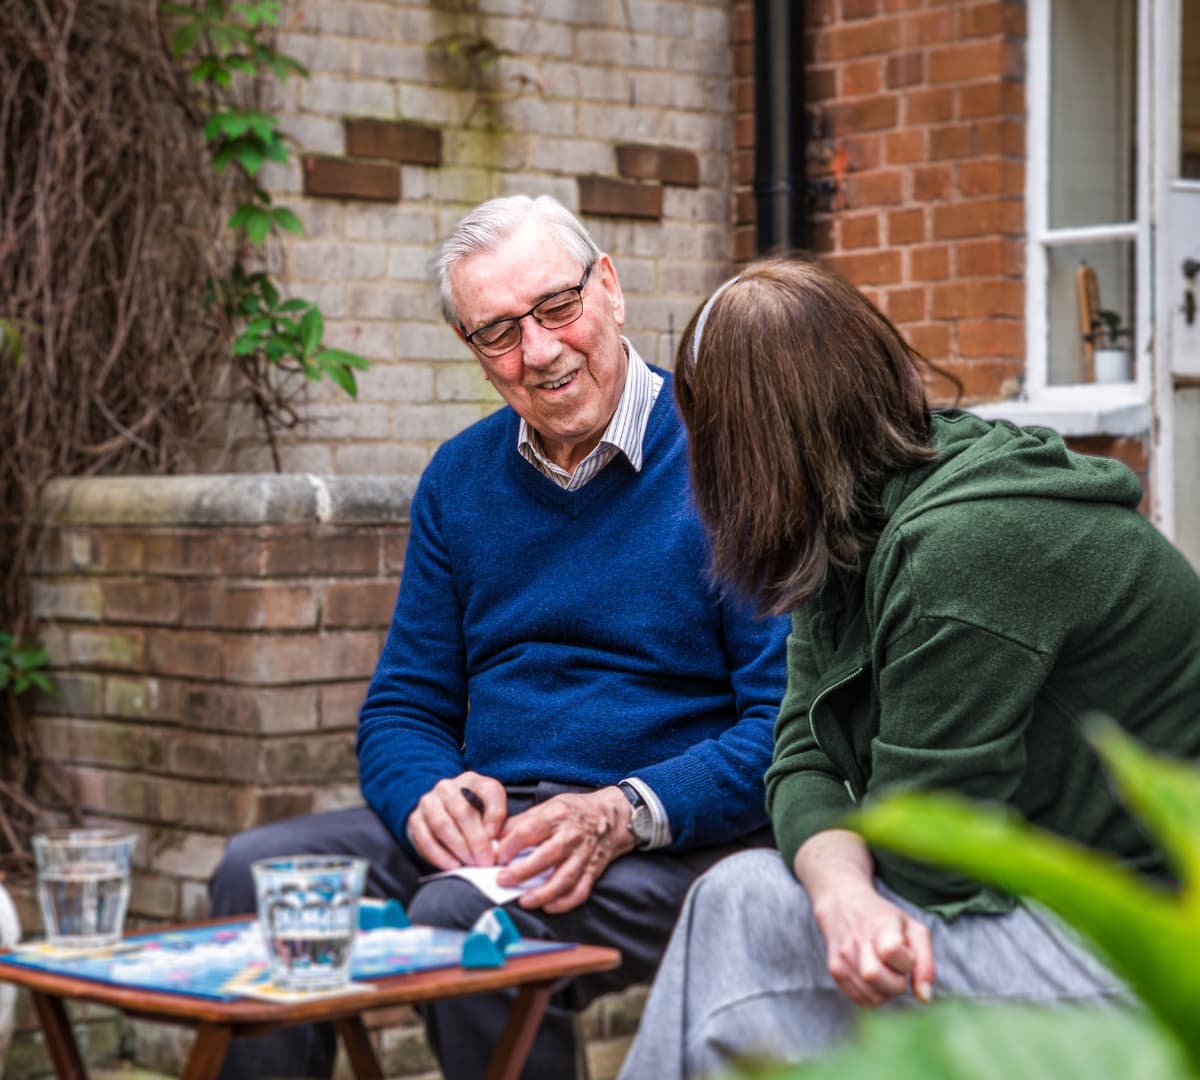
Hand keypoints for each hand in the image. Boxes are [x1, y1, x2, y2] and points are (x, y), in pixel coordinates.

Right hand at [407, 771, 506, 870]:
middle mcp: (447, 787)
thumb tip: (492, 836)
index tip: (497, 836)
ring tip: (470, 864)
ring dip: (458, 847)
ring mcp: (428, 802)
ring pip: (442, 825)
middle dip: (476, 839)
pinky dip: (439, 855)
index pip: (489, 792)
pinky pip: (425, 839)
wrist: (443, 812)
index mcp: (472, 780)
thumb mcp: (491, 808)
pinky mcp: (415, 820)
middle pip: (463, 811)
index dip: (495, 814)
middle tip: (485, 860)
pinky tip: (452, 866)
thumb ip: (495, 817)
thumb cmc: (473, 811)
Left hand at [493, 787, 635, 913]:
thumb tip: (494, 838)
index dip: (510, 844)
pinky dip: (565, 902)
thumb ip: (521, 822)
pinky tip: (548, 907)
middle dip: (523, 871)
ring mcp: (584, 855)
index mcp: (557, 815)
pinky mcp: (593, 870)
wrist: (613, 816)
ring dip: (543, 892)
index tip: (496, 856)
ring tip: (524, 901)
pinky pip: (580, 890)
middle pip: (547, 855)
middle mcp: (572, 835)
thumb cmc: (575, 811)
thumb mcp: (548, 805)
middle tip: (502, 880)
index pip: (530, 830)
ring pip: (565, 877)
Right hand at [794, 829, 934, 1006]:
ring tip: (887, 972)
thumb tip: (926, 996)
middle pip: (882, 982)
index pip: (895, 953)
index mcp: (881, 924)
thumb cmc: (884, 913)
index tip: (904, 952)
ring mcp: (843, 956)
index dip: (906, 961)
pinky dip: (871, 997)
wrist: (839, 898)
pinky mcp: (833, 968)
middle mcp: (860, 941)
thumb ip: (926, 960)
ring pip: (871, 995)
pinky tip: (874, 978)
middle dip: (897, 984)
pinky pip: (858, 999)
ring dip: (885, 992)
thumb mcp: (912, 925)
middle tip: (898, 969)